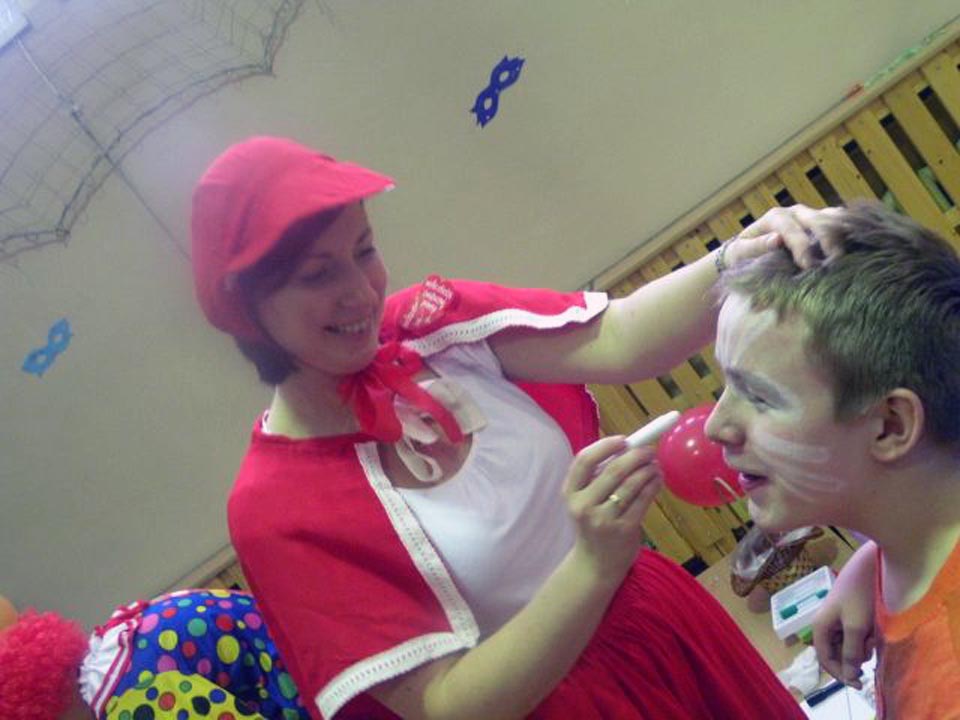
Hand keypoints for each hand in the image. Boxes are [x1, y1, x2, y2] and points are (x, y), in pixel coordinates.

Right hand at [562, 436, 661, 583]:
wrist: (594, 564)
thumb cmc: (592, 524)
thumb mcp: (584, 501)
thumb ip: (597, 477)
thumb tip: (628, 447)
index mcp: (570, 493)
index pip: (584, 461)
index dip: (605, 446)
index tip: (624, 440)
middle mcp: (583, 505)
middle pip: (613, 470)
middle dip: (636, 455)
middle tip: (649, 451)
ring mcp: (604, 519)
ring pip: (632, 484)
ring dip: (648, 469)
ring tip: (655, 465)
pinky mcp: (624, 530)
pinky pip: (643, 500)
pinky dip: (653, 485)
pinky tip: (657, 479)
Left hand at [725, 204, 845, 269]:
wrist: (749, 250)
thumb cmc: (743, 253)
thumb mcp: (740, 251)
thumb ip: (756, 246)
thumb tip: (777, 240)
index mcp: (775, 217)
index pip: (791, 230)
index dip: (801, 247)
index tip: (808, 266)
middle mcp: (795, 212)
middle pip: (817, 219)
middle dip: (827, 239)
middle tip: (835, 261)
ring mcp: (812, 215)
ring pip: (834, 216)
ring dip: (843, 233)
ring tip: (849, 254)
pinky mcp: (824, 223)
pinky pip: (842, 222)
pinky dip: (850, 232)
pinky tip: (858, 247)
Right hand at [812, 543, 877, 687]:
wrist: (870, 567)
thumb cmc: (860, 596)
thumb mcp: (856, 627)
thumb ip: (851, 653)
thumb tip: (849, 676)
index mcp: (820, 627)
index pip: (825, 659)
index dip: (841, 674)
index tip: (860, 683)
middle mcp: (825, 624)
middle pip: (837, 653)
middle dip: (855, 656)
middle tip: (870, 648)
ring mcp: (836, 619)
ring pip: (847, 644)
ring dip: (862, 646)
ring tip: (874, 634)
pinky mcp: (847, 614)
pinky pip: (854, 634)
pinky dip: (865, 636)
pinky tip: (873, 627)